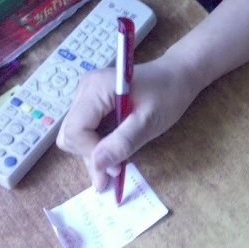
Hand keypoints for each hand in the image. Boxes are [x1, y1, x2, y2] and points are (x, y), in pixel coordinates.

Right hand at [56, 53, 200, 190]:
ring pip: (76, 136)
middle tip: (117, 172)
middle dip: (91, 156)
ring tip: (118, 167)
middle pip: (71, 134)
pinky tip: (116, 153)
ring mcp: (87, 95)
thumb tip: (97, 164)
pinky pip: (86, 130)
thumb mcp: (149, 121)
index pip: (75, 130)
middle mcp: (85, 89)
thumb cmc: (168, 93)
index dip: (91, 152)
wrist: (177, 76)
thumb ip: (123, 142)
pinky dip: (99, 145)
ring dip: (94, 154)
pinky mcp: (92, 103)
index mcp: (96, 88)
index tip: (116, 166)